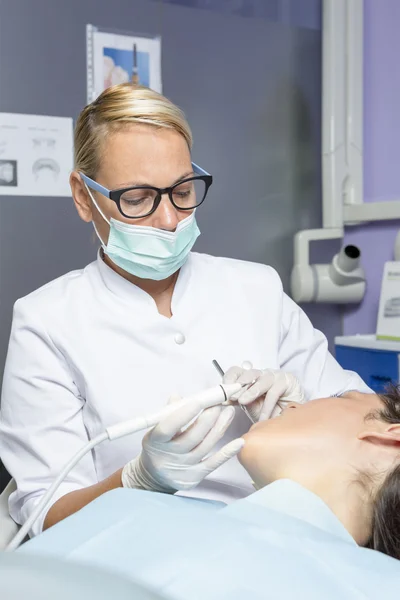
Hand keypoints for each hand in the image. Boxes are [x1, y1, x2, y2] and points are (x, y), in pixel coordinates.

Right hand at [122, 393, 243, 492]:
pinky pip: (214, 463)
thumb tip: (178, 397)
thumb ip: (168, 413)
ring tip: (229, 412)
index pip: (168, 427)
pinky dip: (227, 452)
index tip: (199, 400)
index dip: (184, 414)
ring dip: (220, 427)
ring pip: (206, 446)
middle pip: (192, 436)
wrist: (154, 476)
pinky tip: (239, 441)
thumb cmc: (157, 446)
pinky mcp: (194, 477)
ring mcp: (182, 468)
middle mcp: (168, 456)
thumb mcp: (155, 429)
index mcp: (154, 441)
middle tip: (220, 402)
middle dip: (208, 417)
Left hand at [223, 366, 304, 421]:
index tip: (223, 391)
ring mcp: (275, 375)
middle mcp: (262, 374)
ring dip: (251, 391)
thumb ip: (237, 401)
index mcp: (251, 378)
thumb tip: (222, 399)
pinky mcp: (288, 380)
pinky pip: (274, 391)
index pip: (237, 371)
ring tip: (243, 402)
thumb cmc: (269, 412)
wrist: (289, 420)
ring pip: (261, 380)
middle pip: (248, 373)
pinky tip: (263, 417)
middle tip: (233, 397)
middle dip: (239, 385)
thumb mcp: (249, 406)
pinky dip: (267, 406)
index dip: (229, 378)